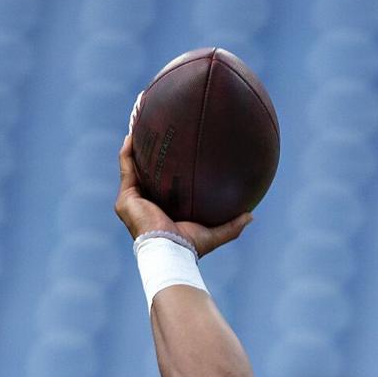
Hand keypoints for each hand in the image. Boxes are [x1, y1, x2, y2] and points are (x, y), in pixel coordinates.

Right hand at [114, 134, 250, 257]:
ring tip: (140, 124)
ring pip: (132, 167)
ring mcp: (133, 201)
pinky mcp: (127, 198)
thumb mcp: (214, 233)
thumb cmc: (190, 247)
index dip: (166, 169)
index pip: (163, 185)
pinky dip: (128, 151)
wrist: (170, 252)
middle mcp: (145, 204)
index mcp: (161, 210)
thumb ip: (231, 225)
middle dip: (149, 153)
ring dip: (135, 146)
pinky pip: (127, 168)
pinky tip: (133, 134)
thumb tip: (250, 215)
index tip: (175, 151)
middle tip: (158, 133)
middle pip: (146, 173)